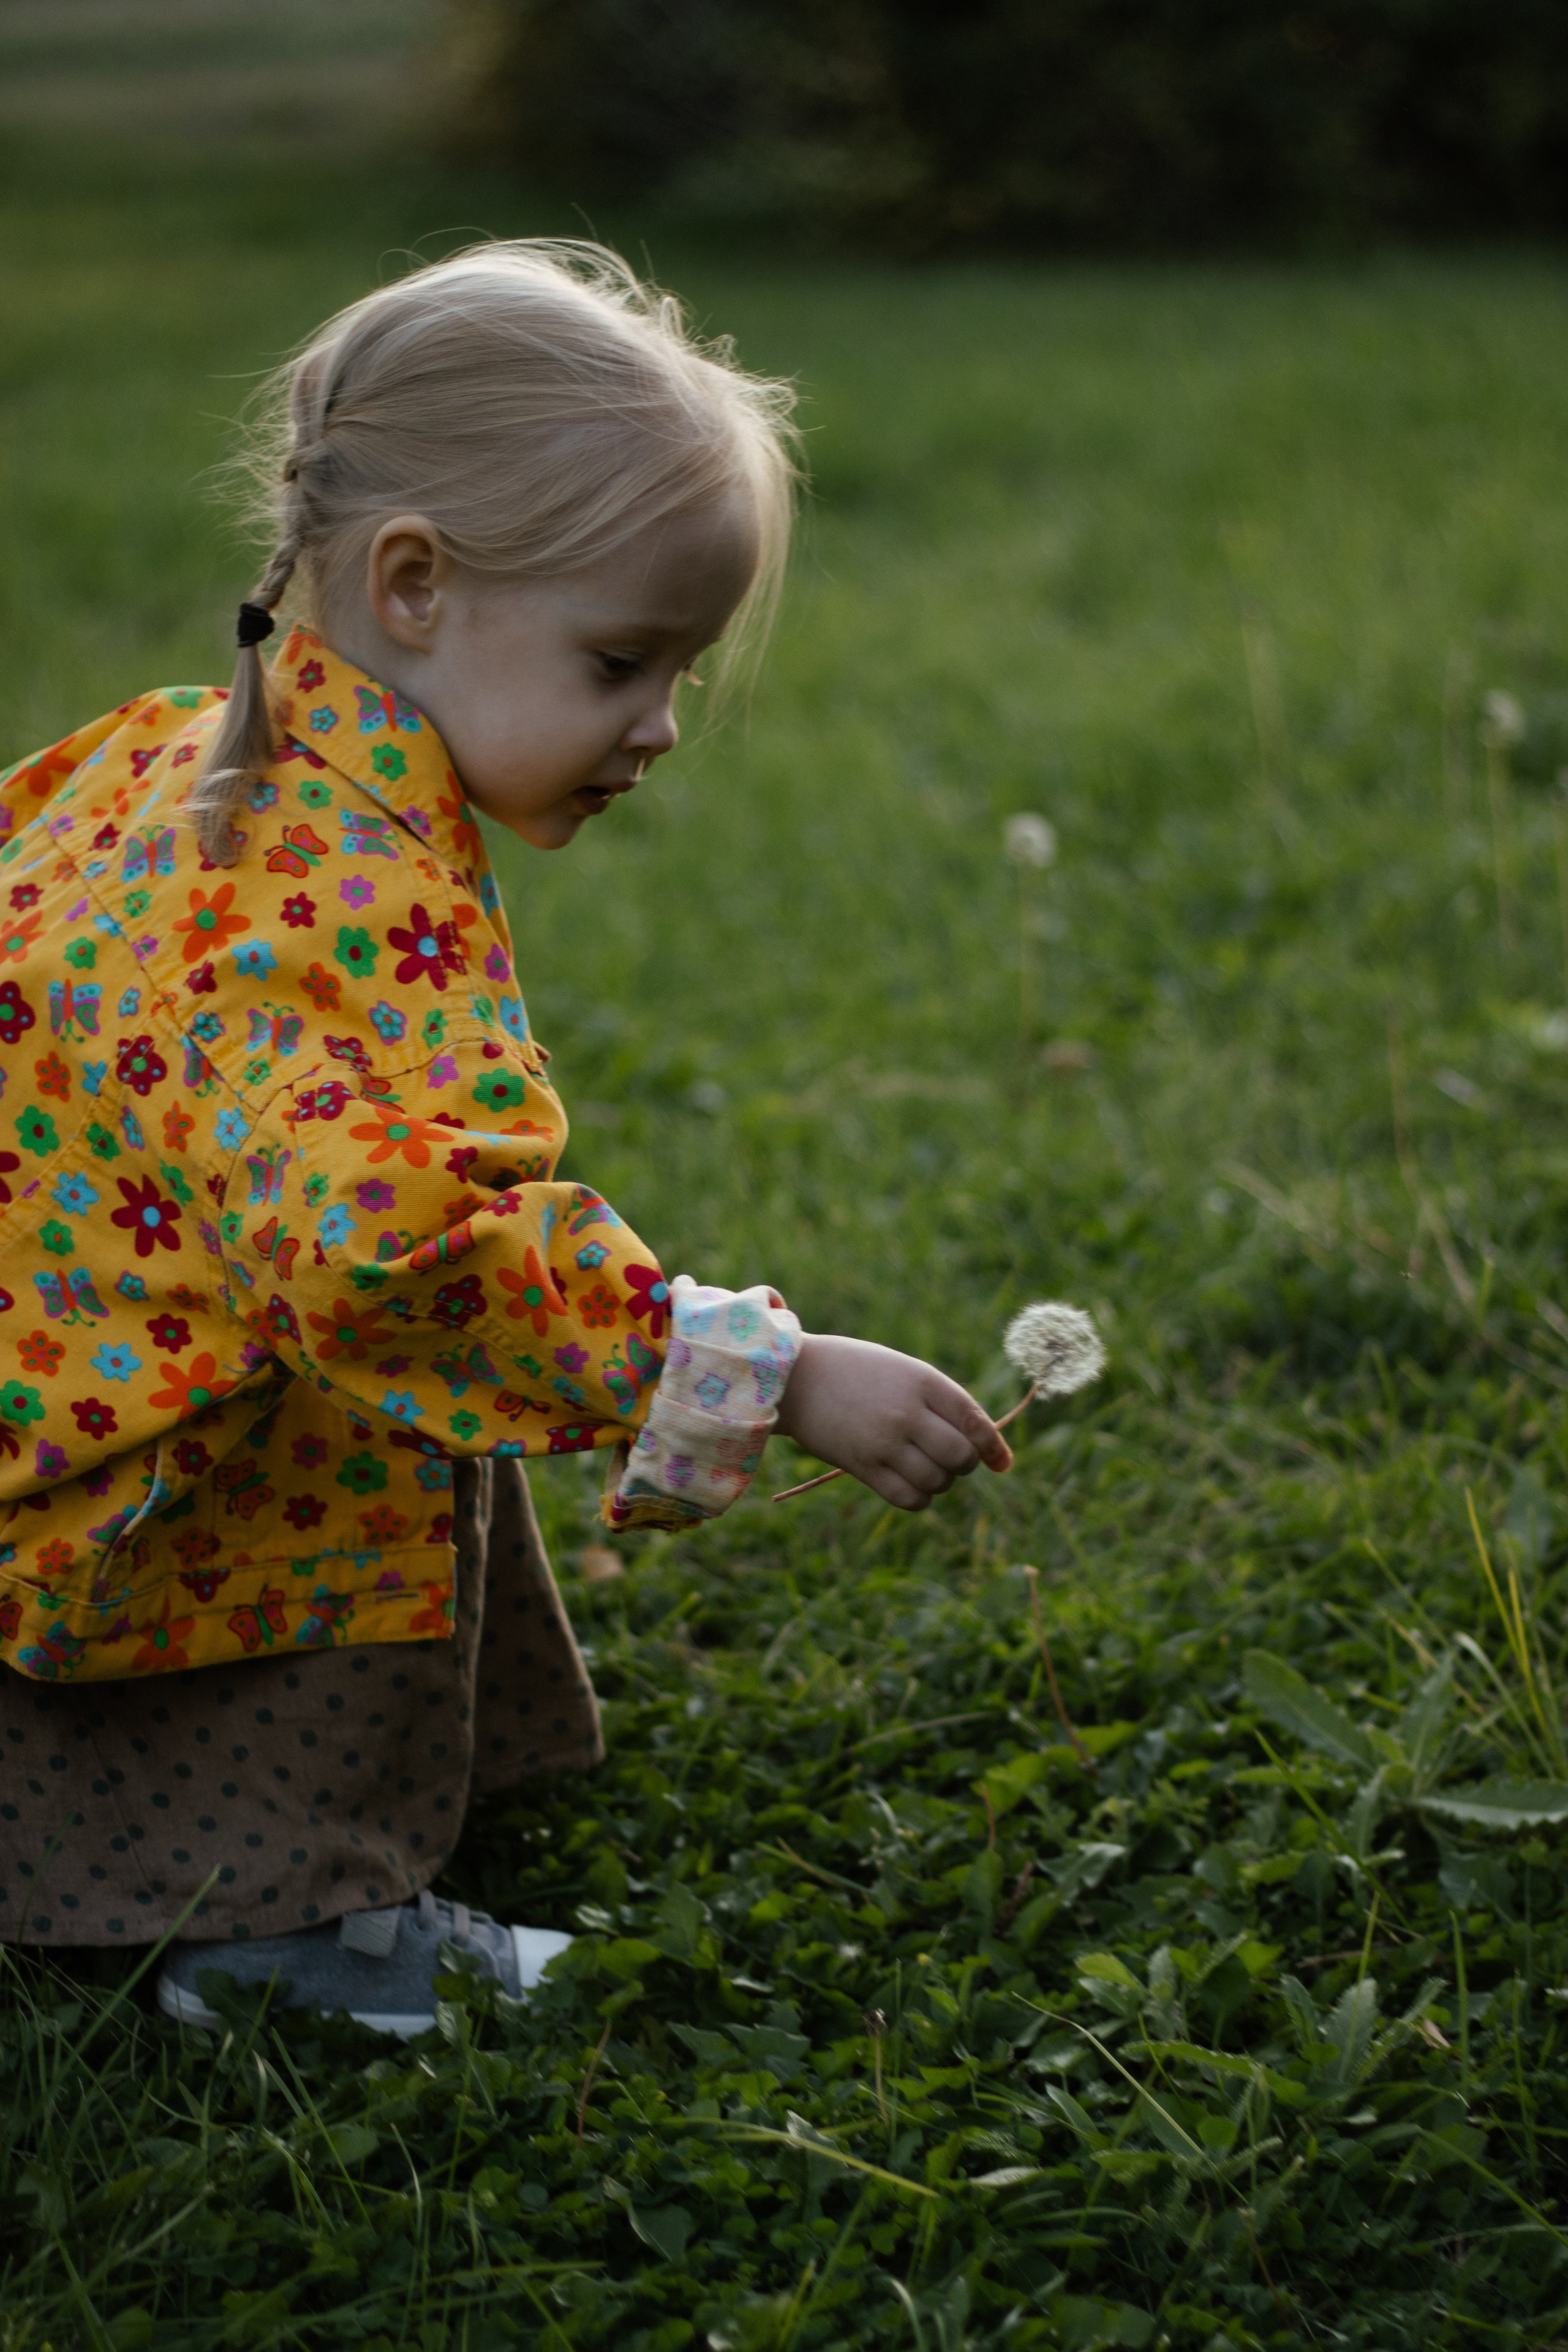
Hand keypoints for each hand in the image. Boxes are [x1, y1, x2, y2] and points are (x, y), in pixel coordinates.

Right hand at [773, 1332, 1011, 1509]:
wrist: (797, 1377)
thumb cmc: (856, 1370)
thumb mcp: (903, 1371)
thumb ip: (939, 1400)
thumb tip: (979, 1445)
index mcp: (923, 1381)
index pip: (975, 1421)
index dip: (994, 1446)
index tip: (1001, 1462)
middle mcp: (908, 1413)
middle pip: (961, 1456)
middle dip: (964, 1464)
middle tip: (950, 1458)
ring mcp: (885, 1442)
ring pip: (938, 1481)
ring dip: (940, 1482)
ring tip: (926, 1468)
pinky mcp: (864, 1466)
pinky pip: (909, 1498)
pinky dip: (920, 1498)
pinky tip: (914, 1487)